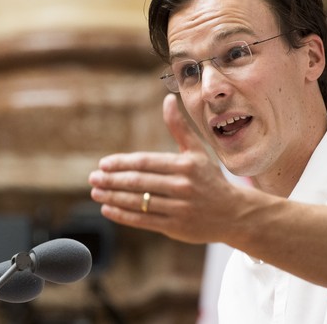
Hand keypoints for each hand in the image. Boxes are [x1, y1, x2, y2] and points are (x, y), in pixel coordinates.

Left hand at [89, 94, 247, 243]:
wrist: (233, 213)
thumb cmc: (210, 179)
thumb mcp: (197, 151)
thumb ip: (179, 128)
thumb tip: (167, 99)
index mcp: (186, 165)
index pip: (146, 163)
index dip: (121, 163)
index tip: (103, 164)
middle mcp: (182, 186)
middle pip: (138, 182)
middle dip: (112, 180)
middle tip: (93, 178)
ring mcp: (179, 208)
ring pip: (138, 202)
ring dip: (112, 197)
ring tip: (96, 193)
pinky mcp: (176, 227)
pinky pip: (143, 220)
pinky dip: (123, 215)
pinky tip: (108, 209)